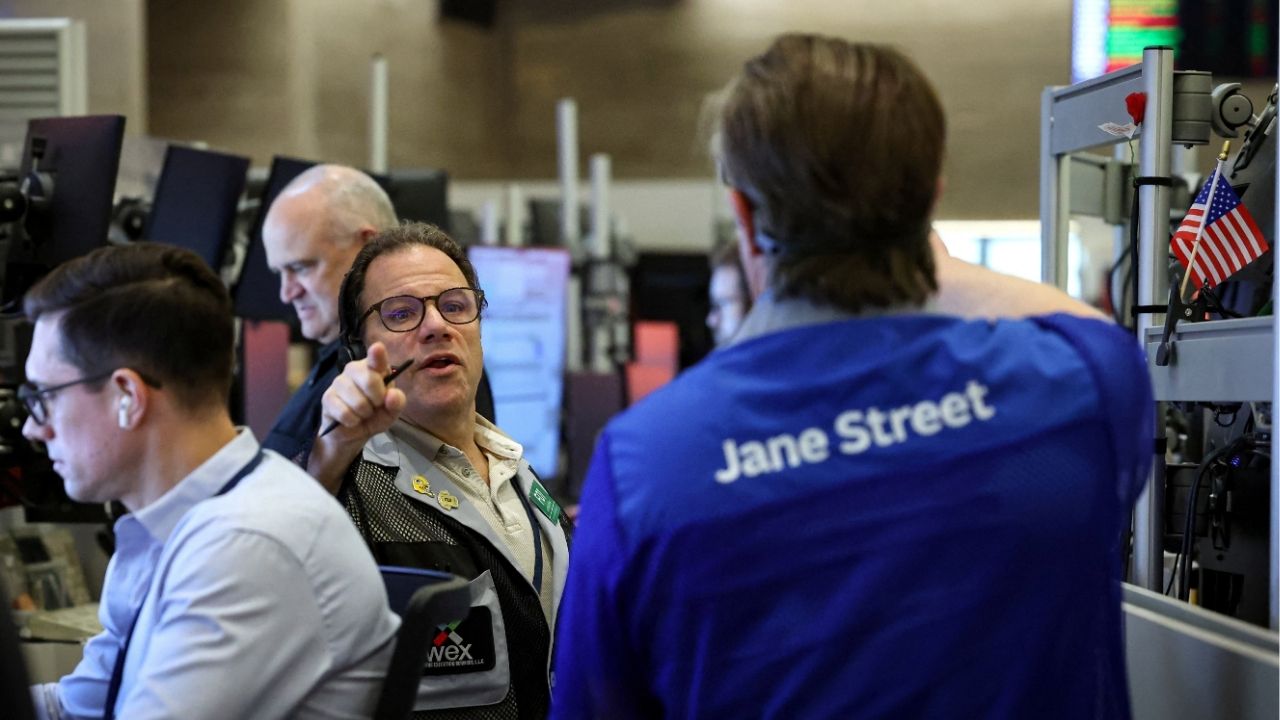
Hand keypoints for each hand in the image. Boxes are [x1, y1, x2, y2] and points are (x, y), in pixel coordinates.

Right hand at [308, 342, 407, 491]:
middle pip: (369, 379)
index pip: (376, 357)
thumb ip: (397, 403)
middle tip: (375, 406)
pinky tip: (350, 419)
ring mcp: (339, 382)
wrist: (353, 434)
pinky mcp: (327, 397)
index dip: (377, 354)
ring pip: (357, 400)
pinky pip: (344, 412)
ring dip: (364, 413)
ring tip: (362, 414)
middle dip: (377, 400)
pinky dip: (352, 421)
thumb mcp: (391, 412)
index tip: (378, 349)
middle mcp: (355, 370)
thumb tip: (392, 395)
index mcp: (374, 368)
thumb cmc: (375, 416)